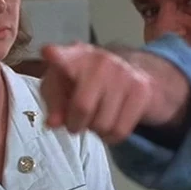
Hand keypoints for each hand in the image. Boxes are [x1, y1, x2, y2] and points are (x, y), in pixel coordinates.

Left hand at [40, 42, 189, 142]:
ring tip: (96, 117)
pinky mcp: (141, 89)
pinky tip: (109, 124)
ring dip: (95, 130)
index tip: (49, 53)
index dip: (56, 56)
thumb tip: (54, 123)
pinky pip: (119, 130)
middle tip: (75, 123)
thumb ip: (53, 104)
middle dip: (75, 124)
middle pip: (82, 107)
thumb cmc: (86, 81)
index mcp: (74, 56)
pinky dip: (110, 136)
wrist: (131, 71)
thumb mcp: (62, 87)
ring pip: (102, 124)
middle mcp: (99, 59)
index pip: (63, 55)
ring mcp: (123, 72)